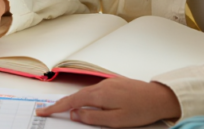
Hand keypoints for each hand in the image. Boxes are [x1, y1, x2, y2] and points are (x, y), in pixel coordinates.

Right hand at [35, 78, 181, 127]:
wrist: (160, 97)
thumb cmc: (141, 110)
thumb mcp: (115, 121)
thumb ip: (92, 117)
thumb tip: (75, 114)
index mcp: (99, 95)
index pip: (71, 102)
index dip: (55, 107)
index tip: (42, 111)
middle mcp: (101, 86)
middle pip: (75, 95)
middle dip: (60, 104)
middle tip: (47, 110)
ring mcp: (108, 83)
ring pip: (84, 93)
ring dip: (72, 100)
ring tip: (63, 109)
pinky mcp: (114, 83)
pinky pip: (94, 90)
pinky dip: (84, 97)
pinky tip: (85, 102)